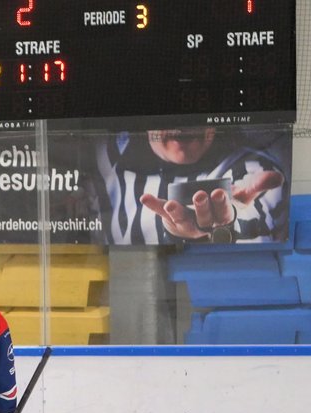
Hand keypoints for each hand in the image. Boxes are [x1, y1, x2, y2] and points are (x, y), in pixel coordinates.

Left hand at [140, 170, 281, 240]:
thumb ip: (258, 185)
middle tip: (199, 195)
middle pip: (202, 218)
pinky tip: (145, 197)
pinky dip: (153, 205)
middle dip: (201, 207)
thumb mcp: (243, 194)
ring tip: (169, 204)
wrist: (206, 216)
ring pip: (181, 221)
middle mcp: (203, 225)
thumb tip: (276, 177)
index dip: (220, 204)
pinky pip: (160, 212)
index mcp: (222, 220)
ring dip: (175, 212)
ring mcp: (186, 223)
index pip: (222, 214)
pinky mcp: (171, 217)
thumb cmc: (225, 204)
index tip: (218, 192)